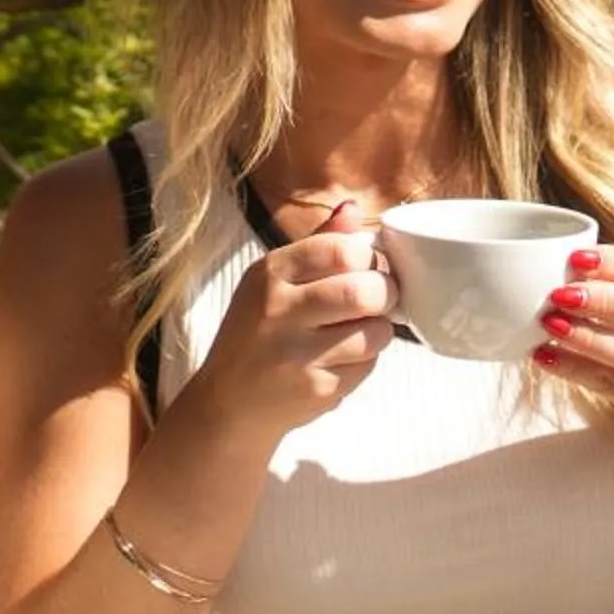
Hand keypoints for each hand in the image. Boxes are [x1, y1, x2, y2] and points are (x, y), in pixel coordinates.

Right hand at [202, 202, 400, 431]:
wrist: (227, 404)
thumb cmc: (257, 334)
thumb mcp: (274, 281)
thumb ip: (317, 244)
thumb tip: (353, 209)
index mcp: (270, 272)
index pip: (341, 249)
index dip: (369, 257)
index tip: (368, 267)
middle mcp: (278, 310)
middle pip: (365, 290)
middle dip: (385, 294)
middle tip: (378, 300)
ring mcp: (295, 353)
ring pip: (376, 331)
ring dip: (379, 331)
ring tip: (358, 332)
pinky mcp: (315, 389)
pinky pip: (368, 366)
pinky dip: (365, 362)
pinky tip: (340, 361)